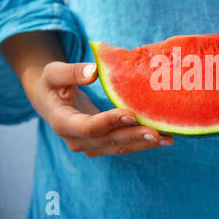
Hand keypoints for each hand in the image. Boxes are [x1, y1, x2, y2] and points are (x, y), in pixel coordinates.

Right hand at [33, 61, 173, 156]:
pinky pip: (125, 145)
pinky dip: (143, 142)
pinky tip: (164, 137)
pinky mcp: (103, 145)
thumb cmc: (53, 84)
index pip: (88, 127)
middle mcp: (77, 141)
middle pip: (109, 141)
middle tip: (158, 133)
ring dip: (144, 144)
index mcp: (62, 123)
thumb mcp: (54, 73)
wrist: (50, 102)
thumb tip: (93, 71)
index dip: (109, 122)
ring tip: (168, 139)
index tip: (130, 114)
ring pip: (120, 147)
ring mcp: (91, 146)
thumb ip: (71, 72)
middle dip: (134, 137)